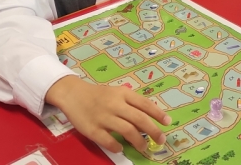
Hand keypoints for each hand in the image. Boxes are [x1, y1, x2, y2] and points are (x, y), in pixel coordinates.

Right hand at [45, 76, 170, 152]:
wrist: (73, 94)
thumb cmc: (99, 95)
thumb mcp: (117, 92)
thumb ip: (131, 102)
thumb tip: (150, 116)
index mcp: (123, 94)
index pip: (144, 104)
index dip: (158, 114)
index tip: (167, 122)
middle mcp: (115, 104)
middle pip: (139, 118)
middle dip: (153, 130)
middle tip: (161, 140)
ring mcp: (103, 117)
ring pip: (127, 130)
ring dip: (138, 141)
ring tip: (144, 147)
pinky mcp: (92, 129)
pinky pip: (108, 141)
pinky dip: (117, 146)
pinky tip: (121, 148)